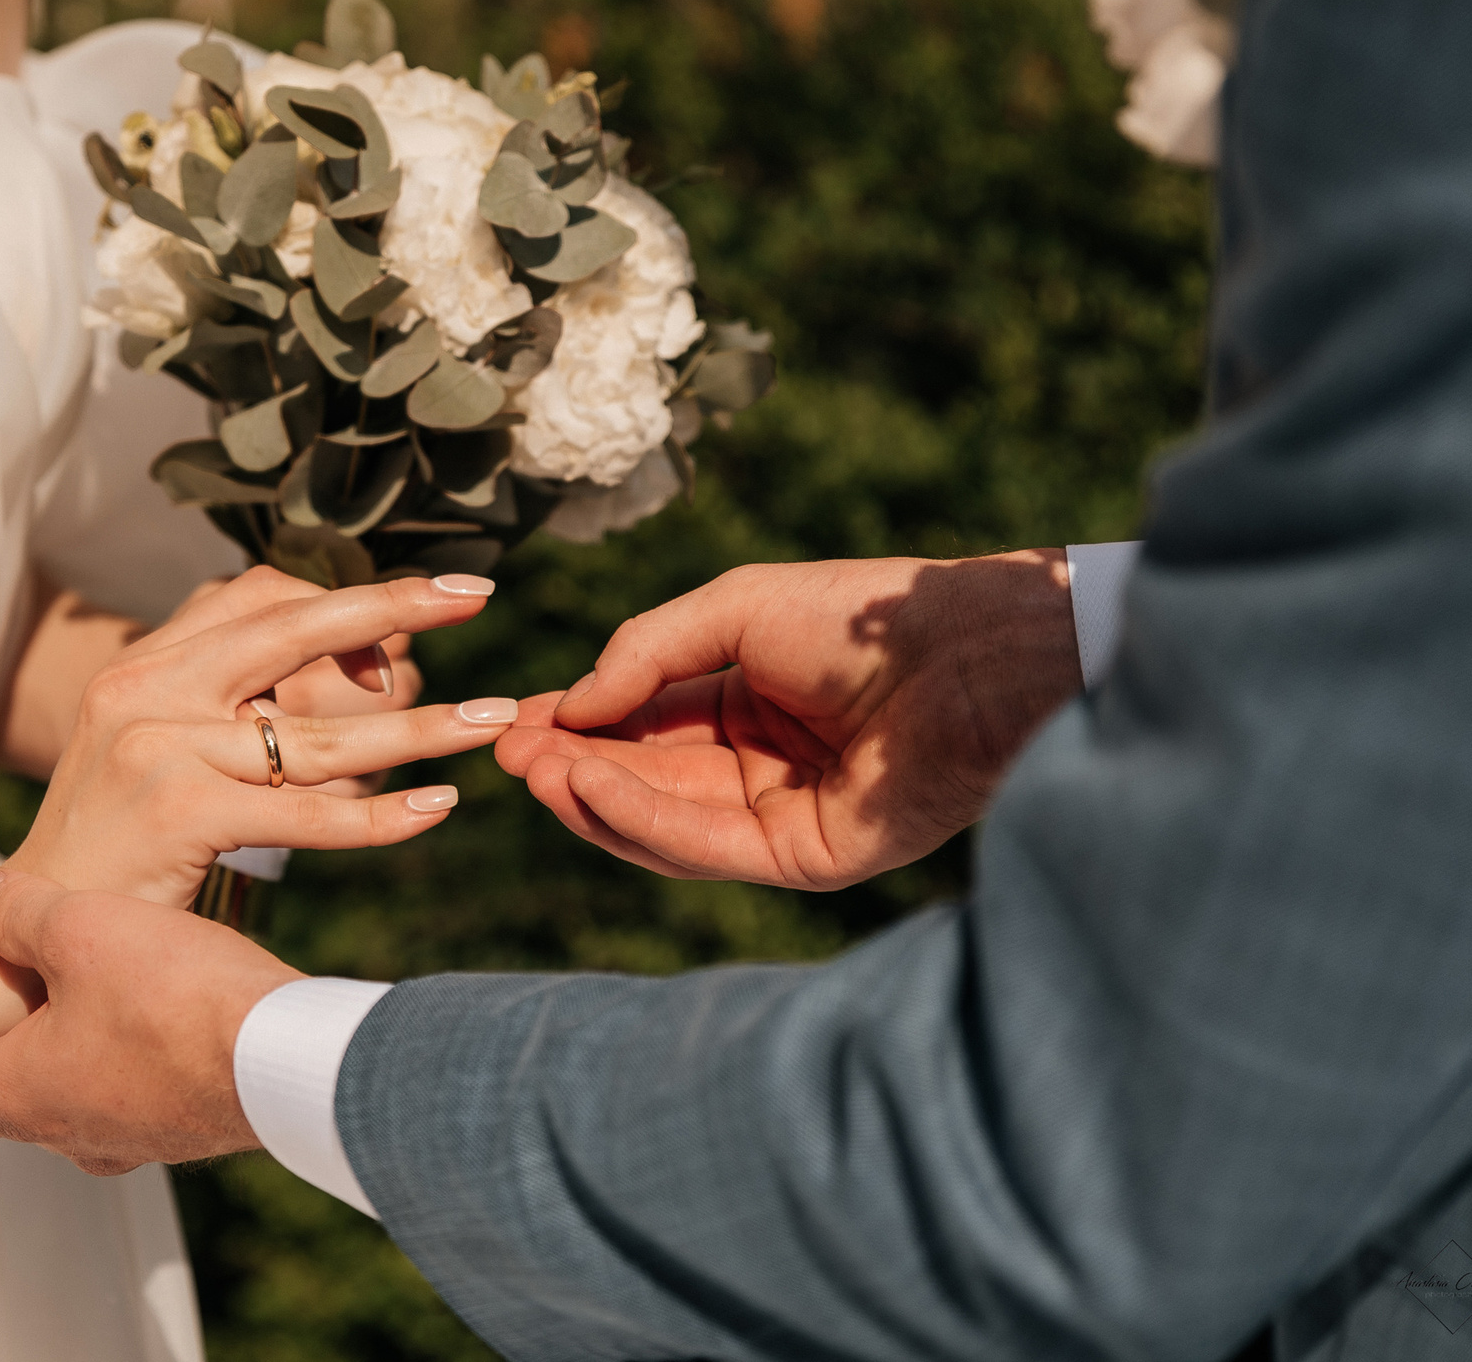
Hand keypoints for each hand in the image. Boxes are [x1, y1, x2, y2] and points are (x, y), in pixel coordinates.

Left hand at [0, 866, 292, 1173]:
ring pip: (61, 1102)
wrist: (291, 1058)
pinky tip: (125, 1025)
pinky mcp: (183, 1125)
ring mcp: (129, 1135)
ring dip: (41, 1066)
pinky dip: (101, 1066)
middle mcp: (66, 1130)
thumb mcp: (81, 927)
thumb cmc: (179, 998)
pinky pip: (120, 1096)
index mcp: (20, 1092)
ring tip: (36, 1021)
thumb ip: (16, 910)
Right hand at [10, 567, 514, 906]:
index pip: (257, 595)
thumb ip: (234, 709)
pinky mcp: (176, 812)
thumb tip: (360, 675)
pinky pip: (305, 810)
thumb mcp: (160, 753)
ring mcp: (158, 748)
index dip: (342, 602)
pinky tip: (437, 809)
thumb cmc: (117, 848)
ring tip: (495, 721)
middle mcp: (146, 689)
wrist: (26, 929)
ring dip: (421, 728)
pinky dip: (380, 814)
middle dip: (395, 608)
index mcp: (147, 663)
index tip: (414, 614)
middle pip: (293, 628)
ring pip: (319, 733)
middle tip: (476, 598)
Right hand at [498, 552, 1080, 889]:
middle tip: (509, 754)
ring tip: (538, 771)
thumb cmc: (858, 617)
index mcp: (749, 706)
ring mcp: (783, 819)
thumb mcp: (729, 610)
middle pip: (645, 781)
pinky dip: (641, 820)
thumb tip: (570, 708)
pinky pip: (707, 848)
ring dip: (594, 799)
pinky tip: (591, 786)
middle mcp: (761, 769)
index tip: (515, 724)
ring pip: (665, 826)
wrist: (963, 651)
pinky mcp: (807, 861)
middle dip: (574, 768)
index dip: (579, 726)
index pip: (645, 728)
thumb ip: (644, 653)